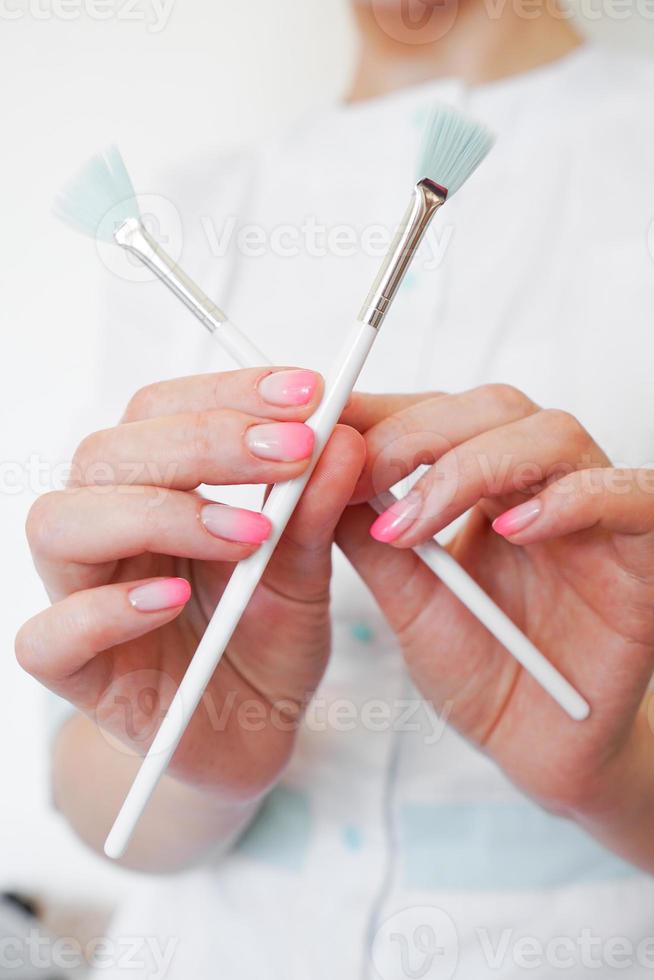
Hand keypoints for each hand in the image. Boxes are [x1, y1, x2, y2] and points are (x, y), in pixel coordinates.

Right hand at [17, 367, 364, 802]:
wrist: (254, 734)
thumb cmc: (266, 641)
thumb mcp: (307, 572)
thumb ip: (316, 510)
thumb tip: (344, 436)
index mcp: (154, 490)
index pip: (160, 411)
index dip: (228, 393)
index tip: (307, 393)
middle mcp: (106, 531)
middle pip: (107, 453)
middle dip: (203, 442)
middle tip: (291, 454)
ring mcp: (80, 597)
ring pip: (60, 523)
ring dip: (158, 514)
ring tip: (246, 536)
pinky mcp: (73, 671)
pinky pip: (47, 635)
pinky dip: (107, 612)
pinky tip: (173, 600)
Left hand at [339, 386, 653, 848]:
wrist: (541, 749)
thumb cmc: (484, 673)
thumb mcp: (410, 600)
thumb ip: (370, 537)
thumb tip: (321, 470)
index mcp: (488, 485)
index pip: (440, 412)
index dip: (385, 410)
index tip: (327, 423)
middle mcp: (543, 483)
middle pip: (493, 407)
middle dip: (419, 433)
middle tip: (365, 473)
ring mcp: (595, 512)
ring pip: (551, 434)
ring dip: (473, 464)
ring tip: (417, 520)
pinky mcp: (643, 551)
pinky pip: (626, 496)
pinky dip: (570, 500)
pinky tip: (514, 530)